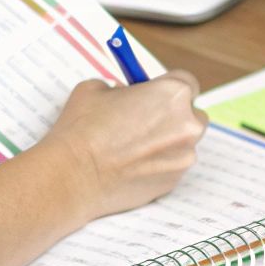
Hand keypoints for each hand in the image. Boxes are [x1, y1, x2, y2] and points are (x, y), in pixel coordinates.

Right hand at [38, 71, 208, 222]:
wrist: (72, 175)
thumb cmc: (83, 128)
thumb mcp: (96, 89)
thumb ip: (121, 89)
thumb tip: (125, 95)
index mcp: (173, 93)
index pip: (187, 83)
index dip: (168, 88)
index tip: (154, 94)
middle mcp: (187, 125)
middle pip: (192, 115)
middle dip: (173, 116)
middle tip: (145, 120)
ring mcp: (183, 157)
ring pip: (183, 144)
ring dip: (166, 142)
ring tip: (133, 147)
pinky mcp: (174, 182)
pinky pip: (172, 166)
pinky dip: (158, 164)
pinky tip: (131, 165)